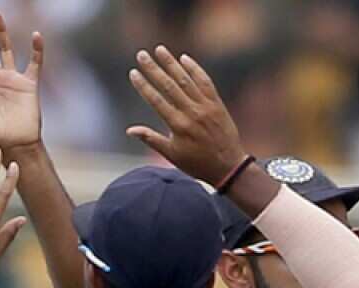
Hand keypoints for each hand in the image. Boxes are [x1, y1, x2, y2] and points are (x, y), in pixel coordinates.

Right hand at [126, 46, 247, 185]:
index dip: (143, 85)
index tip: (133, 73)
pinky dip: (195, 69)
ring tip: (160, 50)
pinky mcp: (217, 104)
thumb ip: (151, 139)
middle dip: (154, 69)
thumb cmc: (196, 163)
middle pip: (169, 85)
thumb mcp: (171, 155)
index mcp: (178, 125)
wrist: (228, 166)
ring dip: (172, 63)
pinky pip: (205, 82)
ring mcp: (206, 106)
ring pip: (186, 79)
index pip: (156, 100)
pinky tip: (184, 58)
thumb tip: (130, 130)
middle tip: (142, 55)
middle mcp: (192, 112)